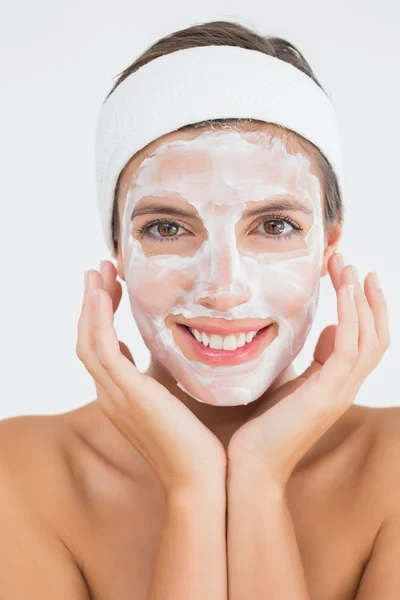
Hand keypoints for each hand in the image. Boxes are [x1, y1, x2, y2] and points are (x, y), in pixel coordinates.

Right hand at [76, 260, 226, 494]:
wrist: (204, 480)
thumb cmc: (200, 444)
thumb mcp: (182, 400)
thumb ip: (175, 376)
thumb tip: (186, 350)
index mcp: (123, 396)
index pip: (103, 348)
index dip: (104, 316)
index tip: (114, 290)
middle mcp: (111, 395)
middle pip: (89, 339)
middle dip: (93, 303)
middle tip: (102, 272)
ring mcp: (115, 395)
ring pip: (89, 339)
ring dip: (91, 303)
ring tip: (99, 271)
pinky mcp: (127, 393)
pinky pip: (101, 347)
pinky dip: (97, 318)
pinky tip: (103, 293)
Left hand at [227, 253, 389, 486]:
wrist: (251, 465)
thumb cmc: (265, 425)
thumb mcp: (293, 383)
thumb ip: (314, 359)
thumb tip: (326, 329)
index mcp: (338, 384)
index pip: (365, 341)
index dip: (364, 308)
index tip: (351, 277)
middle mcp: (346, 387)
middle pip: (375, 336)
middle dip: (368, 298)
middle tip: (354, 264)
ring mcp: (340, 391)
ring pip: (368, 338)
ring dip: (361, 299)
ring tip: (350, 268)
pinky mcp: (326, 393)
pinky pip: (349, 347)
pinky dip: (350, 316)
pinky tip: (343, 291)